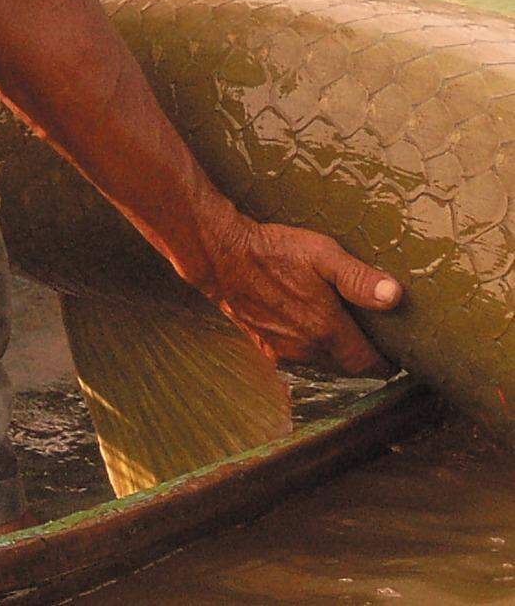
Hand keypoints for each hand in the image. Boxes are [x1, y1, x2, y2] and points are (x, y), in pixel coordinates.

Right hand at [208, 213, 402, 377]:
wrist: (221, 256)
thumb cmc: (273, 251)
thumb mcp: (321, 254)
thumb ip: (358, 278)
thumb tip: (395, 296)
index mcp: (326, 330)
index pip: (367, 364)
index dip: (384, 362)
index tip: (394, 353)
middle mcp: (306, 349)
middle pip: (345, 365)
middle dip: (359, 356)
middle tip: (370, 337)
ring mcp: (283, 350)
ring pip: (320, 361)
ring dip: (332, 350)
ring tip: (339, 327)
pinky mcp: (263, 345)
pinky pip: (296, 356)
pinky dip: (307, 346)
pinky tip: (304, 324)